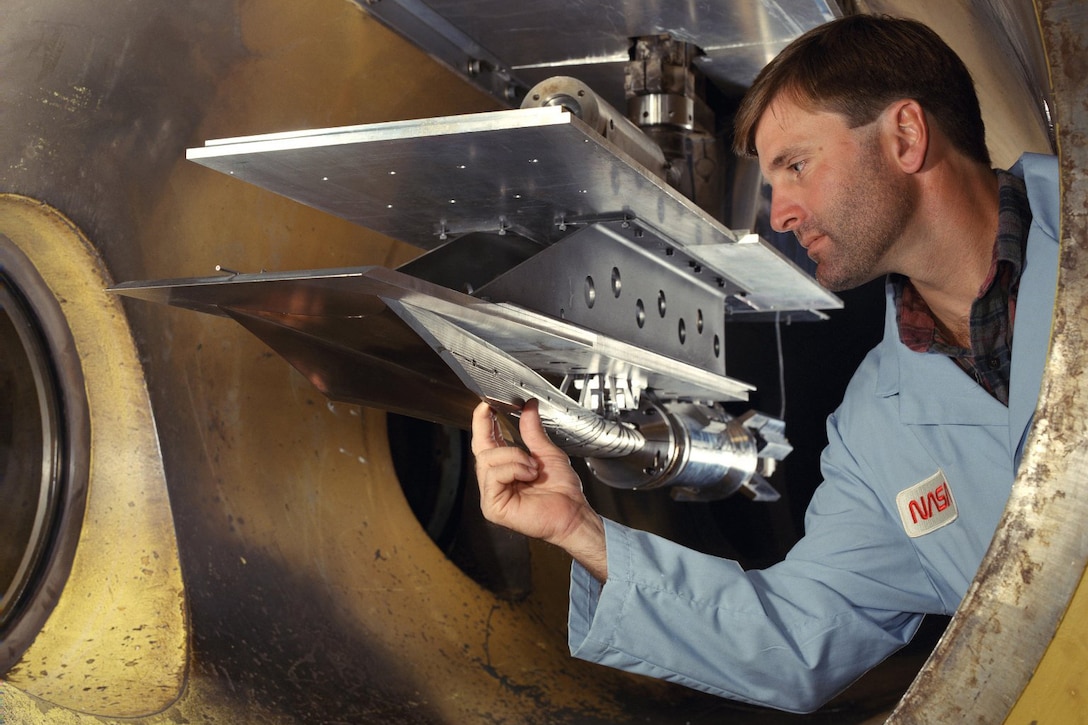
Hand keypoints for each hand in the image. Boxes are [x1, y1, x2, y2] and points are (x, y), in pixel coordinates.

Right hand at [471, 399, 606, 580]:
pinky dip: (514, 470)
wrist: (573, 514)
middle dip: (495, 434)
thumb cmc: (563, 492)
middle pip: (481, 447)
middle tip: (506, 423)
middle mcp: (495, 480)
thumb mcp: (547, 453)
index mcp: (505, 467)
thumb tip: (529, 407)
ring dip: (515, 457)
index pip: (485, 441)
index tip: (487, 405)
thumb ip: (533, 431)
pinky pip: (494, 476)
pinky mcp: (492, 506)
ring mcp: (491, 494)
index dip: (482, 422)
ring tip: (533, 467)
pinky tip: (529, 476)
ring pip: (488, 459)